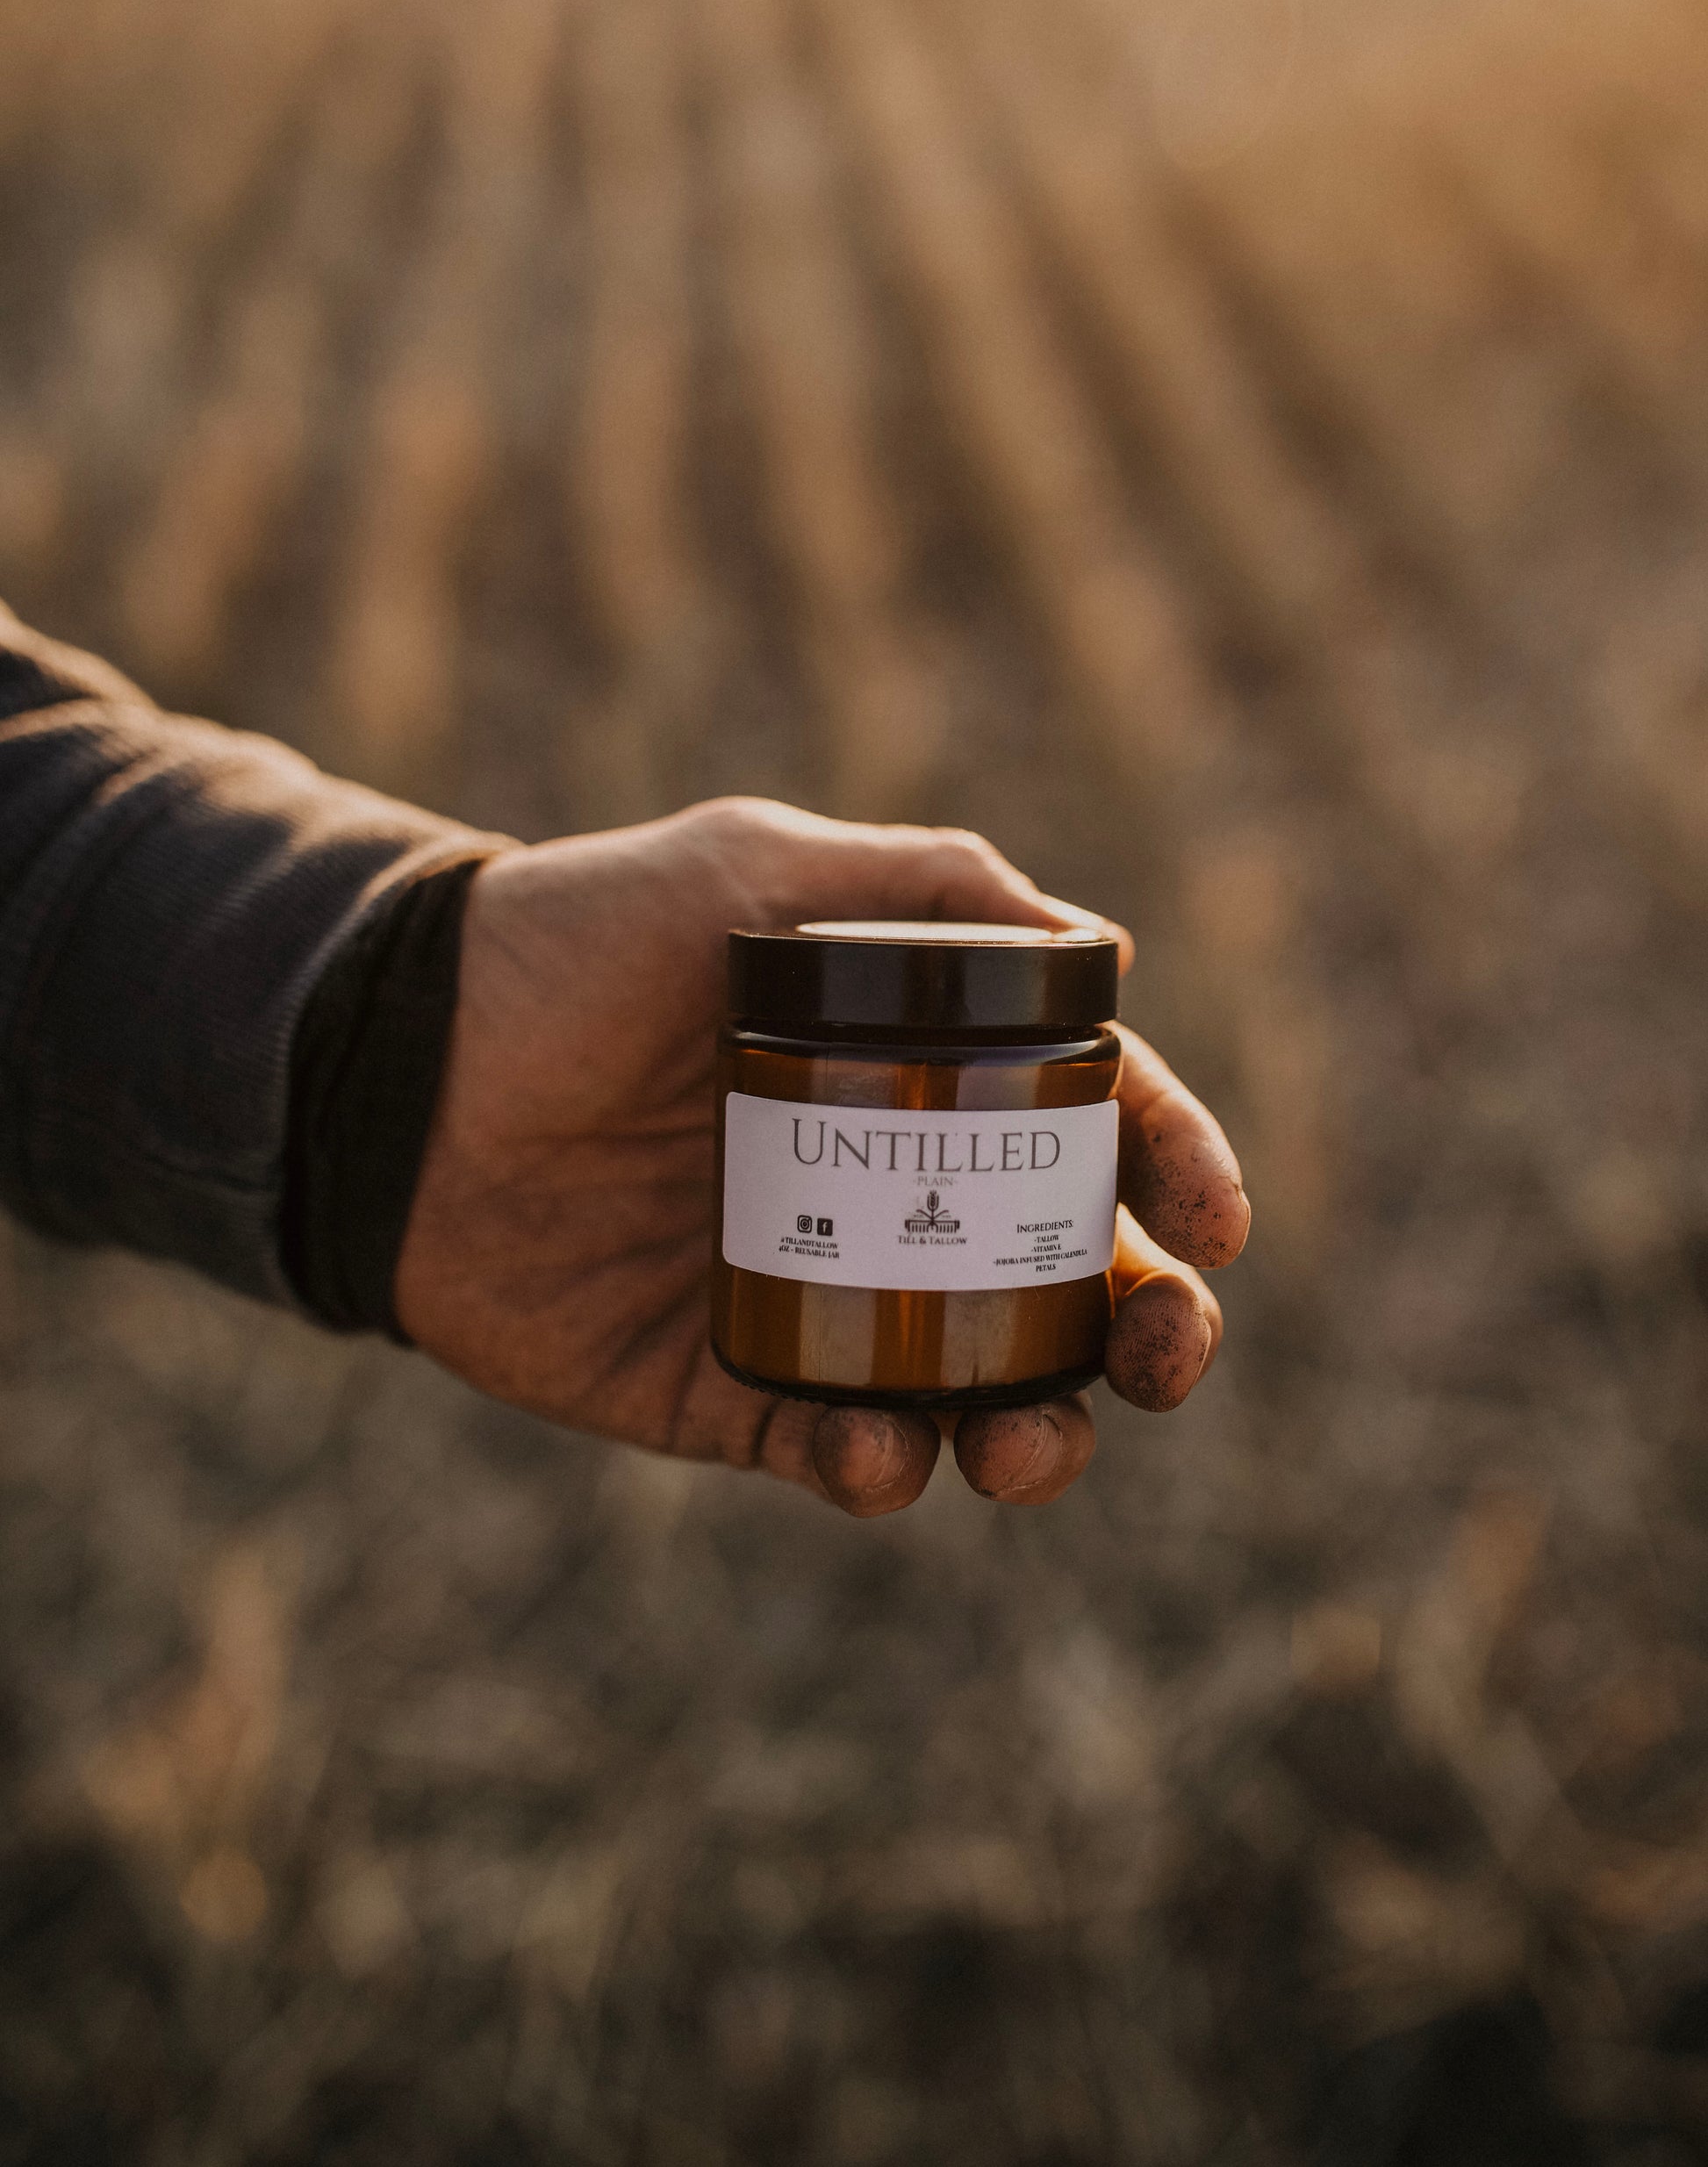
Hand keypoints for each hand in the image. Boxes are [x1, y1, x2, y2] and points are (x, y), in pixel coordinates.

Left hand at [394, 798, 1247, 1514]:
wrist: (392, 1065)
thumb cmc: (574, 944)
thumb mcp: (750, 869)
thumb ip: (923, 886)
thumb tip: (1105, 946)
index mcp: (910, 1075)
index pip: (1083, 1126)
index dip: (1176, 1170)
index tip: (1220, 1223)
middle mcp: (881, 1193)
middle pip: (1061, 1285)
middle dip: (1144, 1333)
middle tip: (1162, 1356)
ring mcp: (808, 1299)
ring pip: (969, 1397)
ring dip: (1032, 1435)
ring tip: (1023, 1442)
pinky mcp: (717, 1387)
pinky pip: (827, 1452)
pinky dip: (871, 1470)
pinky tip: (869, 1453)